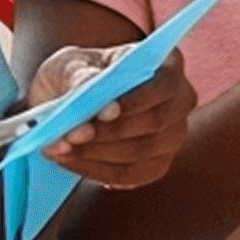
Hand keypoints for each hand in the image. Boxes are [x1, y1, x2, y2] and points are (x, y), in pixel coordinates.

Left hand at [22, 46, 196, 186]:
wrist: (71, 102)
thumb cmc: (76, 75)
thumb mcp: (71, 64)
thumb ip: (79, 75)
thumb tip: (87, 92)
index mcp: (168, 64)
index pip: (164, 84)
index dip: (137, 101)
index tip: (101, 114)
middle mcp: (181, 99)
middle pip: (155, 123)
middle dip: (108, 134)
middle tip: (68, 137)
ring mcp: (173, 135)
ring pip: (142, 152)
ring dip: (96, 154)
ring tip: (59, 149)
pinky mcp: (157, 164)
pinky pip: (131, 175)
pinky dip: (96, 171)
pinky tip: (71, 161)